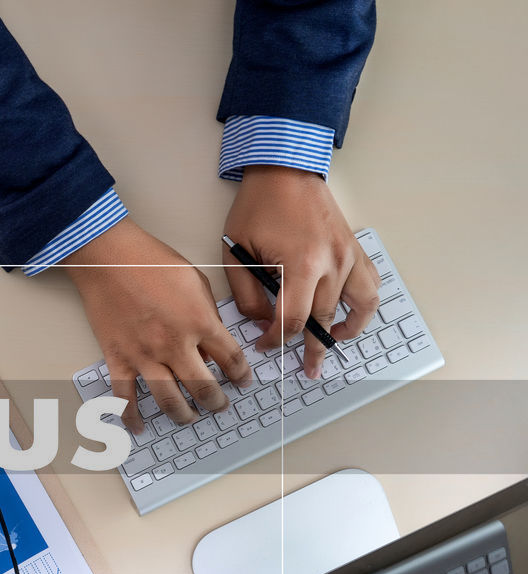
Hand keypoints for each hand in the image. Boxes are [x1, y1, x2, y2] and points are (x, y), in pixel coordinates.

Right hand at [65, 219, 251, 432]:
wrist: (108, 256)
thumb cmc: (150, 261)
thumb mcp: (195, 281)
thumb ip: (207, 315)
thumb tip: (210, 343)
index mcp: (199, 322)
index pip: (231, 360)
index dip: (242, 375)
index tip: (243, 381)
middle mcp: (175, 344)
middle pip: (204, 388)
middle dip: (216, 402)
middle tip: (219, 406)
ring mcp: (144, 355)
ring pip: (169, 400)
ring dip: (183, 415)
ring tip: (189, 418)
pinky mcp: (118, 358)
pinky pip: (124, 396)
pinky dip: (130, 415)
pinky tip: (138, 426)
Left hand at [223, 165, 379, 378]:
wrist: (285, 170)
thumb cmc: (258, 207)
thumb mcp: (237, 253)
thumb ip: (248, 294)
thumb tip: (261, 322)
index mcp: (301, 265)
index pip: (292, 320)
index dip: (276, 340)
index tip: (264, 345)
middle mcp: (332, 264)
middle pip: (323, 320)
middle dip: (309, 347)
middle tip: (305, 370)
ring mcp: (349, 256)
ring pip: (357, 308)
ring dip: (346, 332)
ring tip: (333, 345)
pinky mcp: (355, 249)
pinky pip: (370, 285)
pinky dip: (364, 306)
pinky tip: (351, 317)